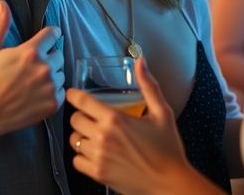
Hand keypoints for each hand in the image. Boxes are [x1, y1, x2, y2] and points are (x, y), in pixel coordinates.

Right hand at [0, 0, 64, 138]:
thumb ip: (1, 25)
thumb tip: (2, 3)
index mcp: (31, 52)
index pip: (53, 34)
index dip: (48, 35)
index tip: (44, 40)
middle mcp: (44, 68)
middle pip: (58, 54)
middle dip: (48, 57)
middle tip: (31, 66)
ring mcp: (51, 87)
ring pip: (60, 73)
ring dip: (51, 74)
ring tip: (33, 81)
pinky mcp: (53, 104)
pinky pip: (61, 91)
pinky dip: (52, 91)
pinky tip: (36, 94)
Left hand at [67, 57, 196, 194]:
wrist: (170, 182)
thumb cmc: (168, 148)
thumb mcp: (162, 112)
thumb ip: (149, 86)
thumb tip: (141, 61)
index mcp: (115, 119)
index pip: (82, 101)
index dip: (74, 95)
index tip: (73, 94)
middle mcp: (103, 137)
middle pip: (75, 120)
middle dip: (81, 116)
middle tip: (90, 117)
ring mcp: (99, 156)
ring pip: (74, 140)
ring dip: (81, 135)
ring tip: (93, 135)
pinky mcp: (98, 174)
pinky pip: (76, 161)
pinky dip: (81, 156)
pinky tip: (94, 152)